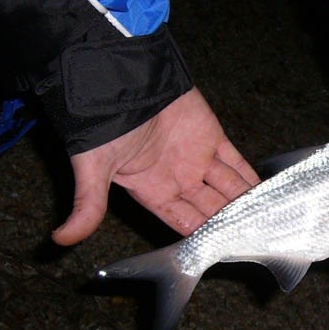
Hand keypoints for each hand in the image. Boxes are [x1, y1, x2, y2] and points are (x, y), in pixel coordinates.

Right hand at [52, 87, 259, 244]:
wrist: (119, 78)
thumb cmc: (101, 124)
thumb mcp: (92, 168)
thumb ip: (87, 206)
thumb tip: (60, 239)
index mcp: (152, 192)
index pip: (185, 223)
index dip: (205, 237)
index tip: (226, 251)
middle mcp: (178, 179)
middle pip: (211, 208)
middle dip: (232, 222)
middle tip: (257, 238)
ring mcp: (196, 157)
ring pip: (228, 187)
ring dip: (247, 202)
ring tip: (268, 219)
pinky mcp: (211, 135)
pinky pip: (235, 161)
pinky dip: (250, 176)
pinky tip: (267, 192)